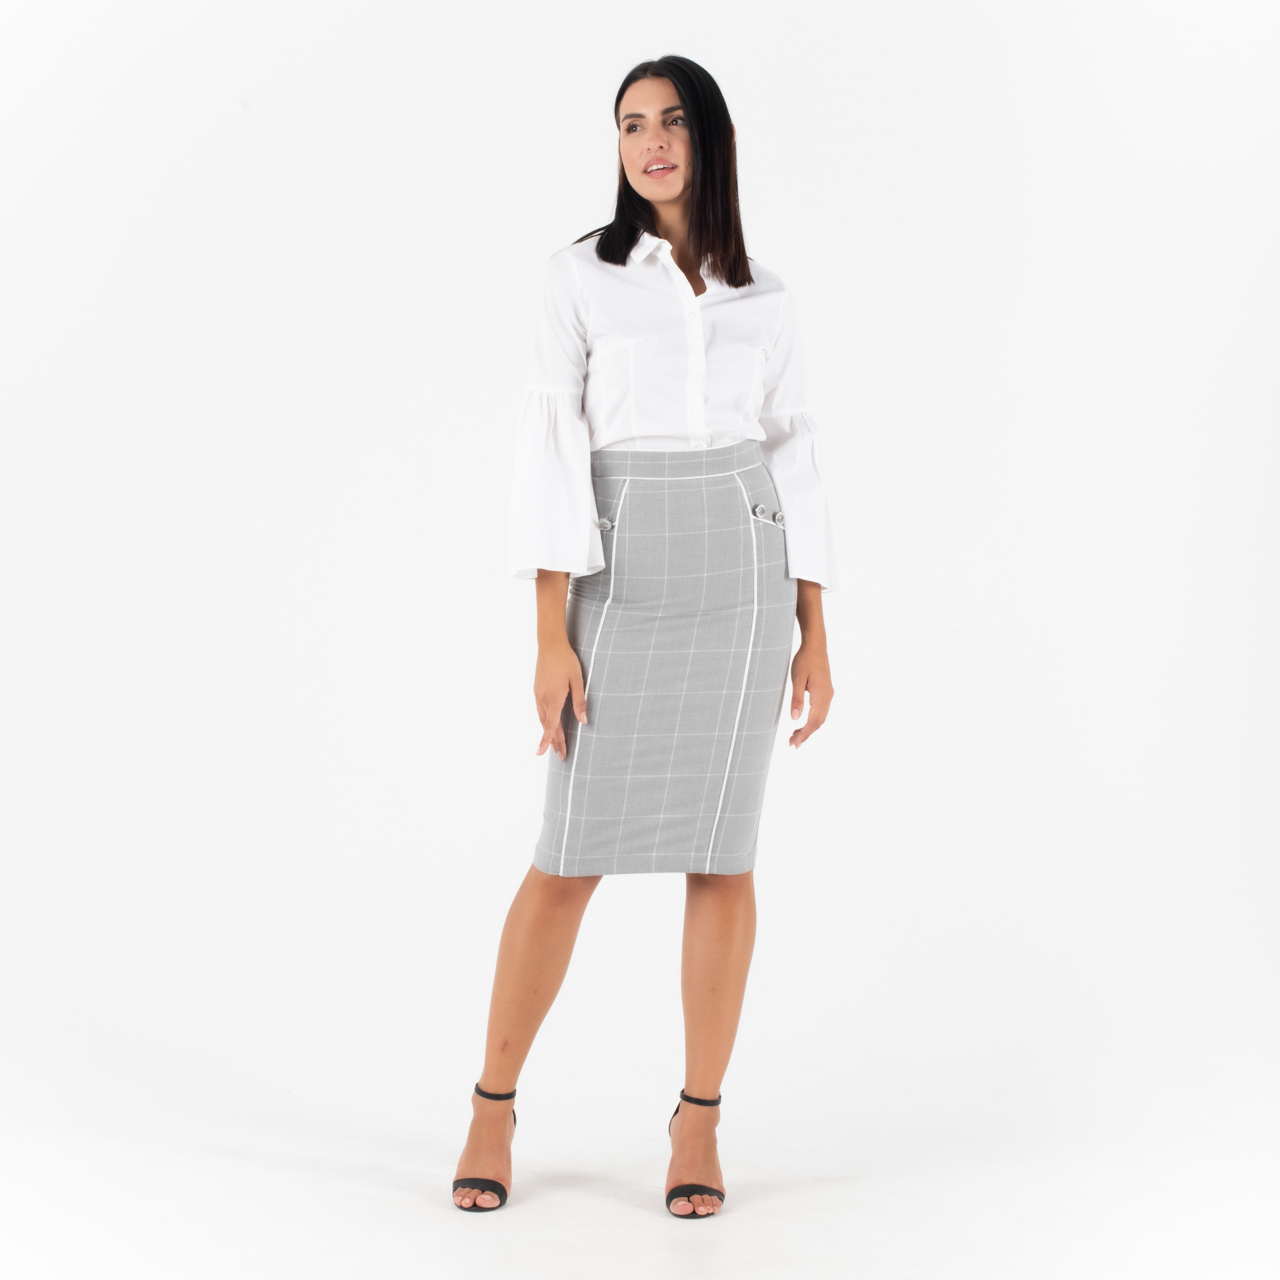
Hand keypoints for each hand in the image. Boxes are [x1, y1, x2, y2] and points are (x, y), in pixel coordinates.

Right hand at [534, 639, 585, 759]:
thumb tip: (584, 721)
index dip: (548, 741)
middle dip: (552, 741)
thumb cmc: (566, 660)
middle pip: (547, 725)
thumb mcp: (578, 681)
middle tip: (560, 755)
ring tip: (554, 744)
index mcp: (554, 698)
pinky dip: (544, 720)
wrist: (550, 644)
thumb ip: (580, 702)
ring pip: (542, 718)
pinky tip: (548, 723)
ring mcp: (538, 693)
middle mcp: (543, 698)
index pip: (550, 726)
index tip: (543, 754)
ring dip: (548, 732)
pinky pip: (540, 709)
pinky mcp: (537, 688)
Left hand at [788, 641, 832, 747]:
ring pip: (820, 718)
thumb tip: (794, 719)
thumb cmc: (805, 660)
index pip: (813, 721)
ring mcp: (828, 694)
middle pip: (818, 722)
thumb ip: (797, 699)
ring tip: (795, 736)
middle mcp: (828, 697)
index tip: (794, 743)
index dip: (804, 734)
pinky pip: (821, 711)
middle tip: (792, 743)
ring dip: (809, 728)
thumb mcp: (797, 679)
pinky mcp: (826, 691)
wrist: (815, 645)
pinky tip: (803, 722)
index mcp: (822, 695)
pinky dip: (812, 720)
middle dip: (806, 734)